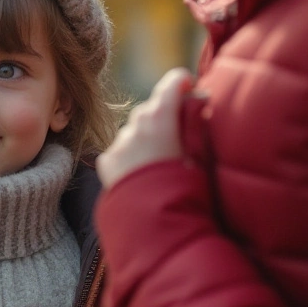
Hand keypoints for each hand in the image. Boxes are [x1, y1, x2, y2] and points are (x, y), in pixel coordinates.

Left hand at [97, 68, 193, 187]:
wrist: (153, 224)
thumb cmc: (186, 190)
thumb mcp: (201, 156)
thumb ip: (197, 127)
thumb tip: (199, 104)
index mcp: (161, 120)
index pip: (170, 87)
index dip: (181, 82)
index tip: (188, 83)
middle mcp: (135, 127)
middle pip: (150, 109)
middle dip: (163, 113)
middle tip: (179, 128)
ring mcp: (118, 144)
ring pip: (134, 130)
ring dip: (145, 136)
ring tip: (161, 158)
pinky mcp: (107, 162)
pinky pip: (121, 149)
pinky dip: (132, 153)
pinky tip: (143, 171)